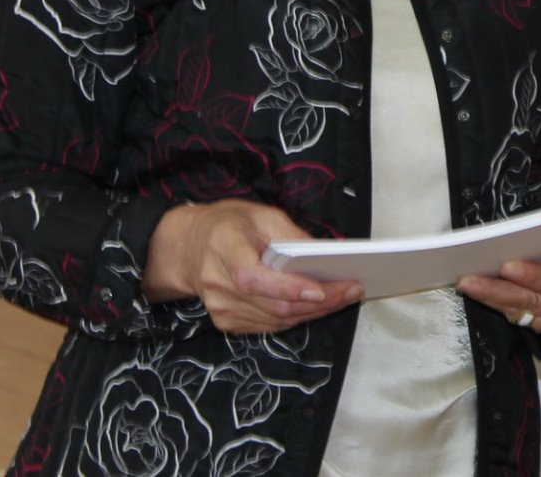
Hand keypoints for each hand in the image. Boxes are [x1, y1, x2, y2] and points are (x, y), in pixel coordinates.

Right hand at [142, 199, 362, 333]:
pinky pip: (270, 326)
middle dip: (320, 302)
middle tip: (352, 290)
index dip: (289, 288)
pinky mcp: (228, 322)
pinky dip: (298, 317)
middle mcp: (218, 284)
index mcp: (224, 248)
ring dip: (315, 312)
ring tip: (345, 296)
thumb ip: (290, 234)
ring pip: (277, 320)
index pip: (255, 278)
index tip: (322, 289)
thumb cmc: (227, 225)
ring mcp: (221, 309)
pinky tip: (319, 305)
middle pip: (274, 305)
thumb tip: (323, 254)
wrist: (188, 248)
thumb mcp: (260, 214)